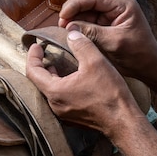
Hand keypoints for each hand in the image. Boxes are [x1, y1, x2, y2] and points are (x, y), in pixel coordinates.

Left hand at [26, 28, 142, 136]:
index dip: (32, 56)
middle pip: (38, 82)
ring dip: (51, 76)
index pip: (32, 71)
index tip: (37, 46)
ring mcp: (63, 114)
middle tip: (45, 52)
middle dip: (41, 65)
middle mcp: (54, 105)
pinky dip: (60, 86)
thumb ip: (80, 44)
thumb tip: (71, 33)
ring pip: (49, 91)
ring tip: (57, 63)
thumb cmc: (110, 94)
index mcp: (55, 91)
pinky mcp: (73, 117)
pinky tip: (71, 79)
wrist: (123, 122)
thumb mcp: (95, 62)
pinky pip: (59, 99)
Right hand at [57, 0, 156, 78]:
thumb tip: (70, 26)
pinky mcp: (106, 24)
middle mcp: (116, 6)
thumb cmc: (137, 54)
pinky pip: (88, 20)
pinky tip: (71, 32)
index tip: (63, 16)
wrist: (148, 66)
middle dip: (73, 9)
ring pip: (86, 10)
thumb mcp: (113, 42)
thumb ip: (92, 32)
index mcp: (122, 5)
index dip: (75, 4)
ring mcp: (110, 14)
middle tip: (61, 23)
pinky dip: (79, 25)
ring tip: (64, 29)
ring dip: (74, 18)